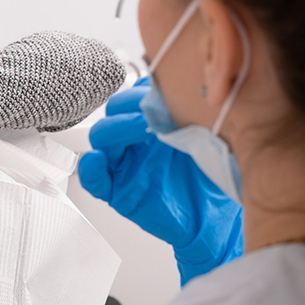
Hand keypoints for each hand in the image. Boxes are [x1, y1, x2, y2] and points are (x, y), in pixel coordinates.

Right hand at [78, 80, 242, 284]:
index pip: (134, 96)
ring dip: (116, 128)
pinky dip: (90, 168)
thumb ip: (189, 113)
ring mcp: (124, 165)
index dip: (142, 90)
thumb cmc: (211, 179)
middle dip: (129, 105)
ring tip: (142, 128)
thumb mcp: (206, 138)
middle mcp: (135, 142)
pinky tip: (97, 160)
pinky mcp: (117, 192)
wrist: (214, 217)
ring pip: (101, 138)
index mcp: (152, 124)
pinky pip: (93, 179)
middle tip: (154, 110)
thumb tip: (180, 87)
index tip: (162, 91)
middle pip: (113, 112)